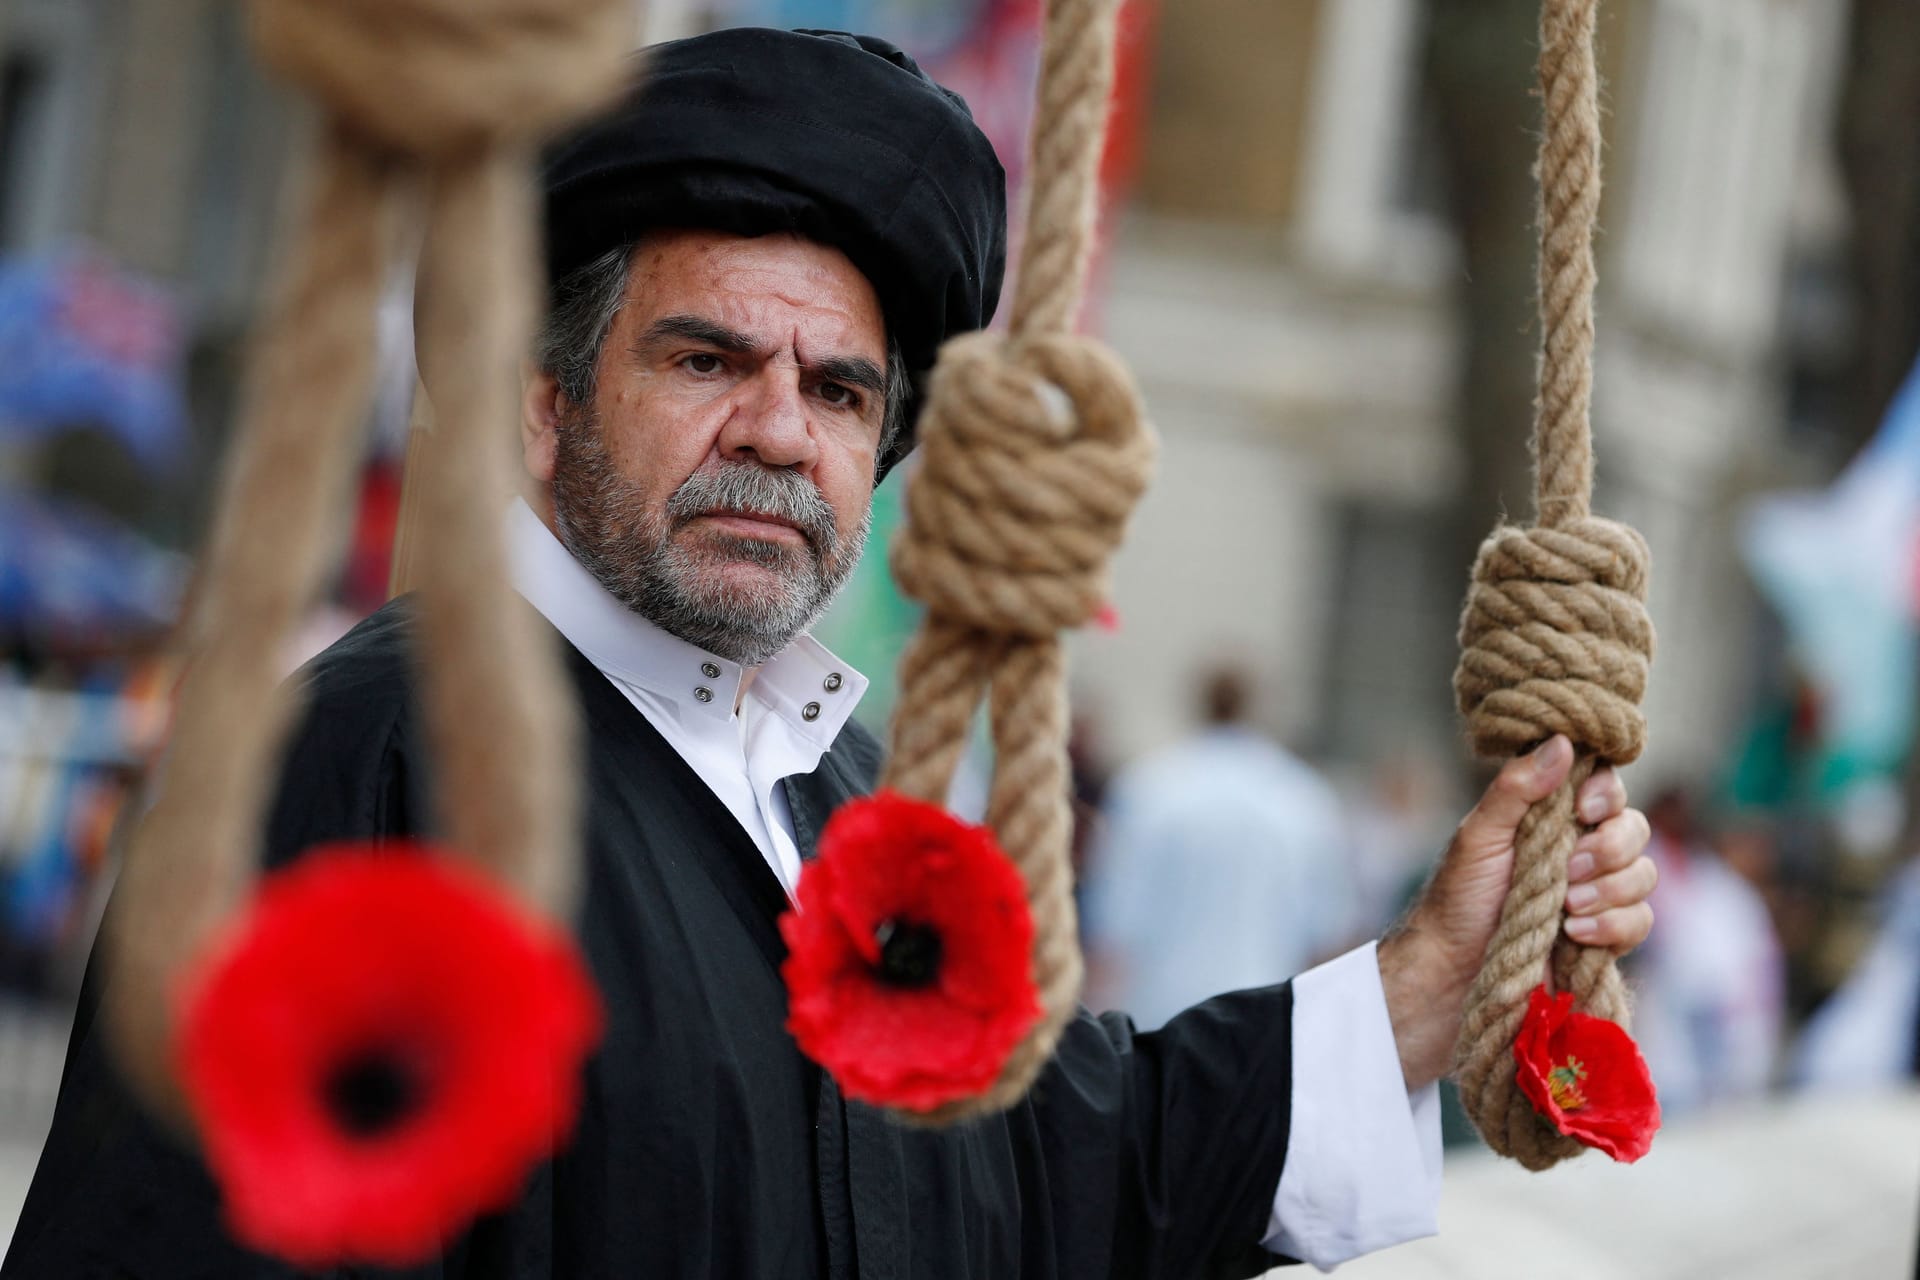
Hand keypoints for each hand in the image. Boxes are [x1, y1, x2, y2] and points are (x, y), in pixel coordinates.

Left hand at [1377, 735, 1655, 1088]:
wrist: (1452, 971)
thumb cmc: (1458, 898)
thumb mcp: (1479, 836)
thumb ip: (1517, 789)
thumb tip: (1562, 742)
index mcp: (1550, 818)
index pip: (1604, 788)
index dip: (1604, 795)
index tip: (1582, 810)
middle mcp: (1580, 851)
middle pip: (1635, 829)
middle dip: (1610, 848)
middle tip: (1570, 869)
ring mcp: (1595, 895)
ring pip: (1643, 876)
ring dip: (1609, 890)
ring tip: (1565, 908)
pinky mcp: (1604, 938)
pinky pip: (1640, 922)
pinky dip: (1614, 926)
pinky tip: (1574, 934)